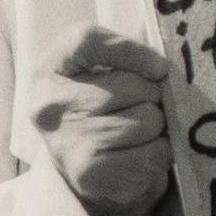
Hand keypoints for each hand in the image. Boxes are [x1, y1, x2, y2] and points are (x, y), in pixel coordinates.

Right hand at [31, 26, 172, 215]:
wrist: (93, 174)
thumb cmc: (105, 108)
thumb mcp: (104, 69)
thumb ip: (127, 49)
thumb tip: (166, 50)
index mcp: (49, 69)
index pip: (86, 41)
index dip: (131, 50)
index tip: (158, 67)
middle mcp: (49, 104)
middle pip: (132, 85)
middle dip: (152, 96)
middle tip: (143, 107)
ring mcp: (68, 141)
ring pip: (148, 119)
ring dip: (158, 126)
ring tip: (141, 131)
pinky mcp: (91, 173)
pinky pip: (154, 151)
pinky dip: (160, 152)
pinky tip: (141, 154)